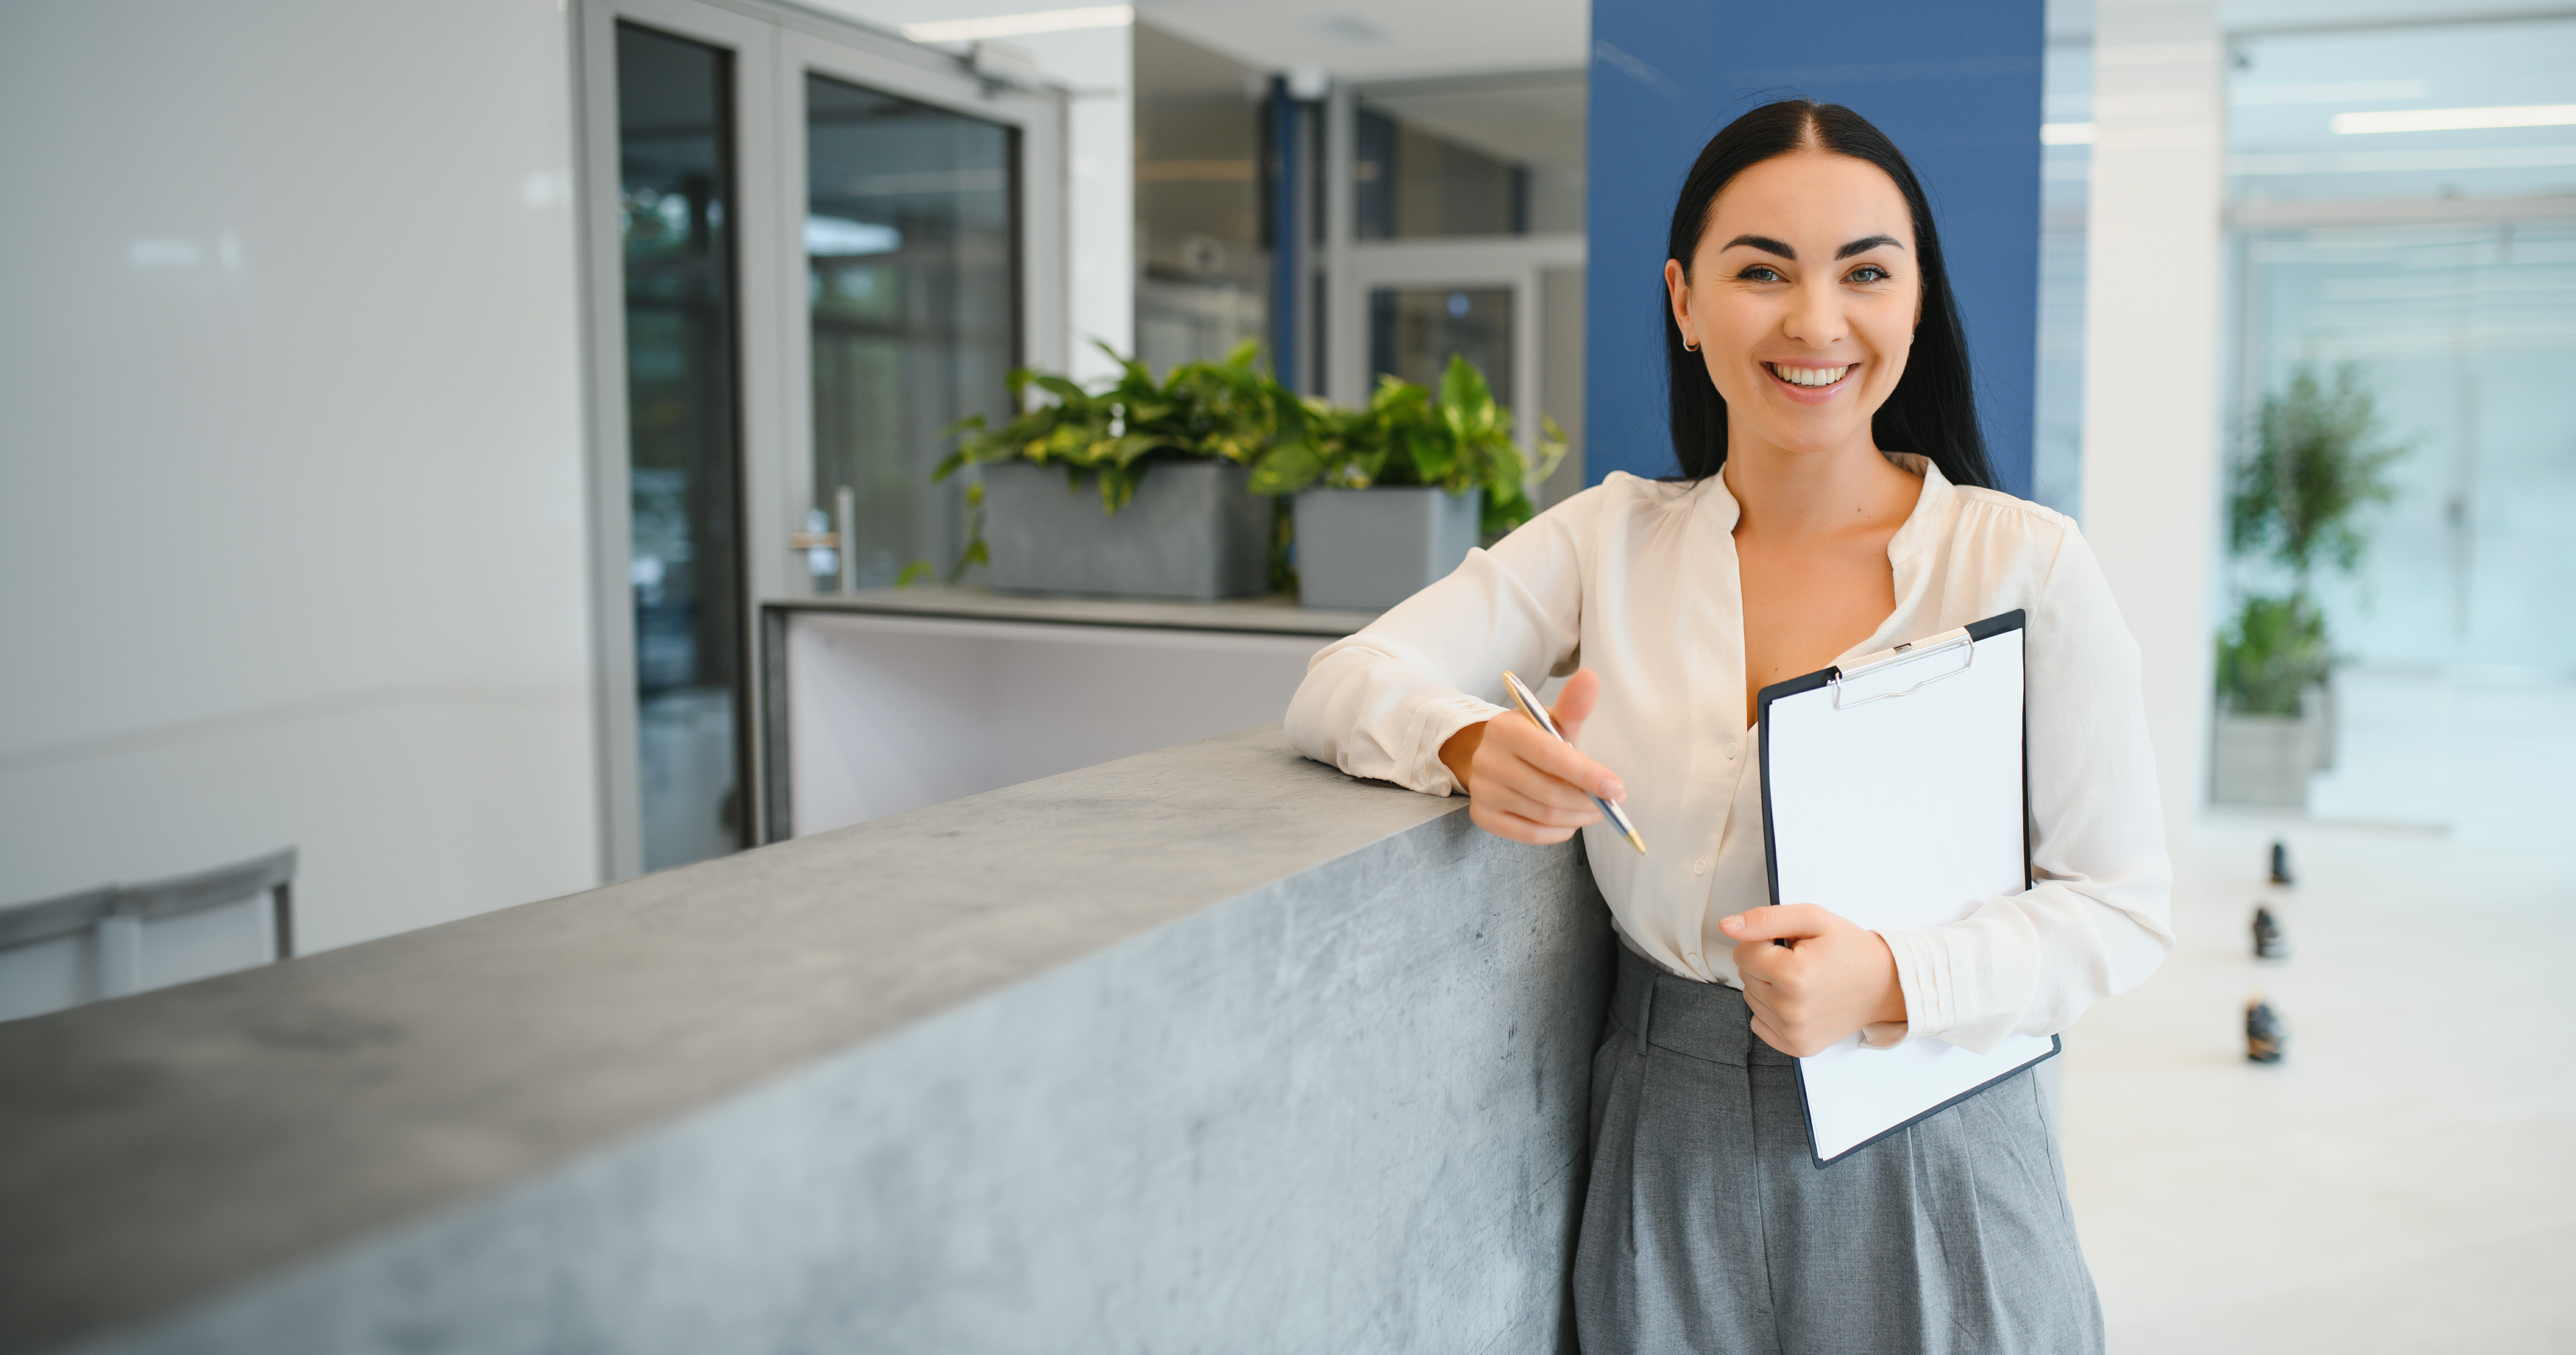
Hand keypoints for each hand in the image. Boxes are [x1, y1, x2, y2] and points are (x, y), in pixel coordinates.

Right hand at [1437, 669, 1626, 845]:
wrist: (1494, 755)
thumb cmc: (1534, 738)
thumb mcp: (1552, 719)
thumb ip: (1573, 705)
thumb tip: (1591, 677)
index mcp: (1505, 729)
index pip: (1552, 756)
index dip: (1588, 775)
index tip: (1617, 789)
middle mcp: (1487, 759)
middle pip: (1549, 792)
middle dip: (1587, 802)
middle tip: (1609, 804)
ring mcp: (1482, 790)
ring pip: (1542, 815)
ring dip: (1577, 818)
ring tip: (1593, 811)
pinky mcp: (1482, 814)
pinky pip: (1528, 834)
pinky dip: (1557, 833)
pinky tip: (1570, 823)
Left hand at [1721, 904, 1906, 1056]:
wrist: (1886, 984)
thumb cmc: (1851, 950)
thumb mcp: (1813, 919)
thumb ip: (1765, 919)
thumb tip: (1727, 926)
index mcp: (1793, 976)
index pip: (1742, 951)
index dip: (1763, 941)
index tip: (1790, 943)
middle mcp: (1790, 1009)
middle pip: (1745, 975)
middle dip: (1766, 963)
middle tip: (1801, 960)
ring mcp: (1793, 1033)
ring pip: (1750, 998)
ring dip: (1768, 986)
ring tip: (1803, 979)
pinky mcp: (1798, 1047)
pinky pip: (1759, 1023)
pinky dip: (1772, 1010)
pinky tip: (1798, 1000)